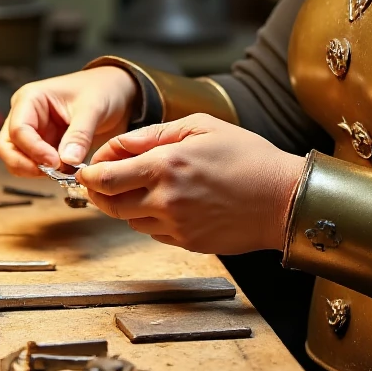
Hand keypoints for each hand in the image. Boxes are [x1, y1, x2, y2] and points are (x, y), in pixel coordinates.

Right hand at [0, 66, 138, 175]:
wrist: (116, 92)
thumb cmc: (102, 89)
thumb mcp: (94, 108)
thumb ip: (79, 134)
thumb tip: (67, 161)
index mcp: (30, 98)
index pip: (18, 129)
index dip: (33, 150)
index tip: (54, 162)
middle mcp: (25, 115)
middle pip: (8, 148)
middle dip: (26, 164)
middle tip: (53, 173)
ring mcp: (33, 132)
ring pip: (18, 159)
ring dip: (36, 170)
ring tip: (66, 171)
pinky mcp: (43, 146)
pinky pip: (35, 164)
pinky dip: (47, 172)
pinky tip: (67, 171)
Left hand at [78, 115, 305, 255]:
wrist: (283, 199)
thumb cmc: (249, 157)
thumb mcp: (203, 127)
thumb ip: (156, 133)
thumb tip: (120, 145)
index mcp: (167, 165)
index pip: (105, 176)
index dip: (89, 172)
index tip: (88, 167)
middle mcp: (165, 198)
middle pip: (108, 203)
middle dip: (98, 191)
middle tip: (101, 179)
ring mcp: (175, 225)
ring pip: (128, 219)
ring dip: (124, 204)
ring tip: (141, 186)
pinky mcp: (185, 243)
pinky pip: (152, 232)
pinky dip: (150, 217)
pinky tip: (168, 201)